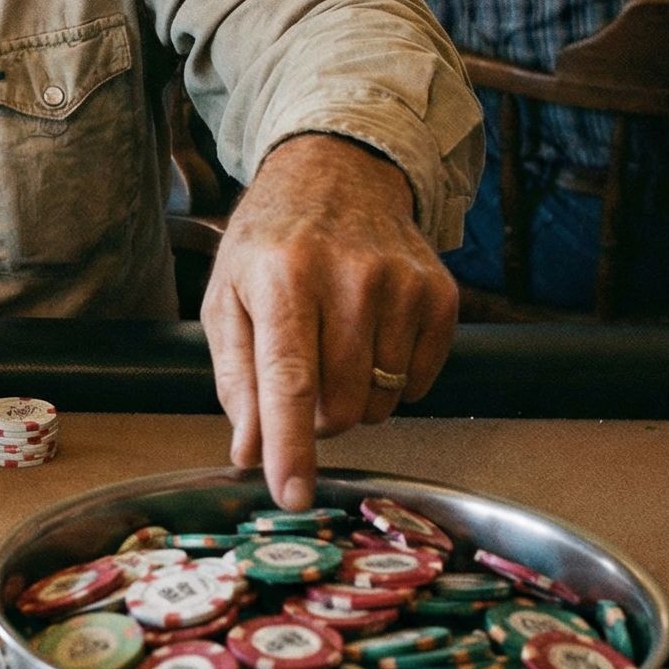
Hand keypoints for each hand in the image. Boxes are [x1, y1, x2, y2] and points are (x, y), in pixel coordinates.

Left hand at [200, 134, 457, 508]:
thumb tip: (250, 452)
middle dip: (315, 415)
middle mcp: (348, 277)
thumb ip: (236, 379)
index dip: (290, 446)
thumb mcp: (228, 299)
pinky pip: (420, 384)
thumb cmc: (270, 245)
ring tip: (333, 345)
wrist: (336, 174)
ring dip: (353, 398)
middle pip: (340, 405)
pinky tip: (371, 335)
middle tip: (301, 375)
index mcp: (282, 277)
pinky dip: (392, 381)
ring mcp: (401, 284)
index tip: (291, 494)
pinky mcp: (440, 293)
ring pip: (381, 402)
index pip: (289, 380)